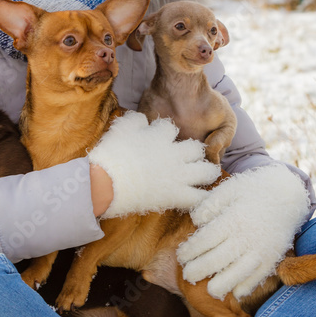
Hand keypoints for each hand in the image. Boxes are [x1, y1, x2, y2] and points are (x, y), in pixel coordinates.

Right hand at [88, 112, 221, 218]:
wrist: (107, 182)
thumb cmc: (111, 154)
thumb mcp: (121, 128)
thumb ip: (136, 120)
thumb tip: (143, 119)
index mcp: (161, 136)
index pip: (170, 128)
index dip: (166, 132)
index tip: (162, 136)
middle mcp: (175, 154)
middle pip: (196, 149)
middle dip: (194, 151)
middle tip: (190, 156)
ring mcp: (178, 175)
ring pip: (207, 172)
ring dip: (208, 172)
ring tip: (206, 174)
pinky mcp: (176, 196)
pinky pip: (198, 198)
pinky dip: (202, 198)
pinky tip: (201, 197)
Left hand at [177, 164, 310, 298]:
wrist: (287, 194)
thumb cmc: (252, 190)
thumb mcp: (229, 189)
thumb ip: (210, 204)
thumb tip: (196, 222)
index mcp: (233, 219)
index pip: (206, 240)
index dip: (191, 250)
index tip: (181, 256)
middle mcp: (247, 237)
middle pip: (218, 260)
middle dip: (199, 270)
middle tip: (187, 276)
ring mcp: (261, 250)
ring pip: (238, 273)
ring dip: (222, 284)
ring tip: (210, 290)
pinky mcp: (272, 257)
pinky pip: (258, 276)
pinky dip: (247, 286)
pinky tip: (235, 291)